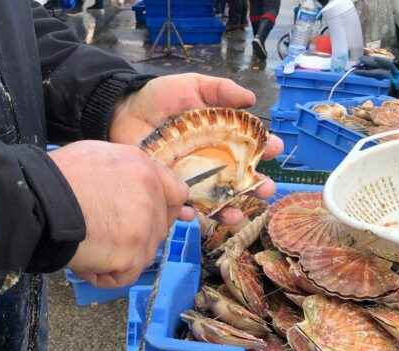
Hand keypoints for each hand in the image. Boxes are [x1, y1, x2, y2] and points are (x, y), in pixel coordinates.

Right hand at [50, 140, 194, 287]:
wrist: (38, 200)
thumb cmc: (57, 179)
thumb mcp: (98, 158)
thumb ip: (130, 174)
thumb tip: (156, 193)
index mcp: (143, 168)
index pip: (176, 193)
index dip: (170, 209)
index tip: (174, 219)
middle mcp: (151, 194)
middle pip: (159, 228)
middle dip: (137, 236)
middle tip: (107, 236)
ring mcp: (145, 226)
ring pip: (142, 254)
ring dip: (117, 257)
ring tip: (86, 243)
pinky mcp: (133, 253)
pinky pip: (123, 276)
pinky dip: (103, 275)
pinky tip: (84, 260)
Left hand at [109, 73, 282, 223]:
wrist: (123, 111)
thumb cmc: (159, 98)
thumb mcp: (192, 86)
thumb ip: (219, 90)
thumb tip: (251, 99)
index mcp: (221, 137)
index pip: (250, 146)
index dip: (266, 148)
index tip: (275, 148)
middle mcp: (211, 161)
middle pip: (240, 180)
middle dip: (257, 187)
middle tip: (266, 190)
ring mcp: (191, 178)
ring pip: (216, 200)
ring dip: (230, 211)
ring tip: (236, 216)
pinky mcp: (168, 187)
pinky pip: (180, 205)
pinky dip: (187, 213)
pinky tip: (192, 214)